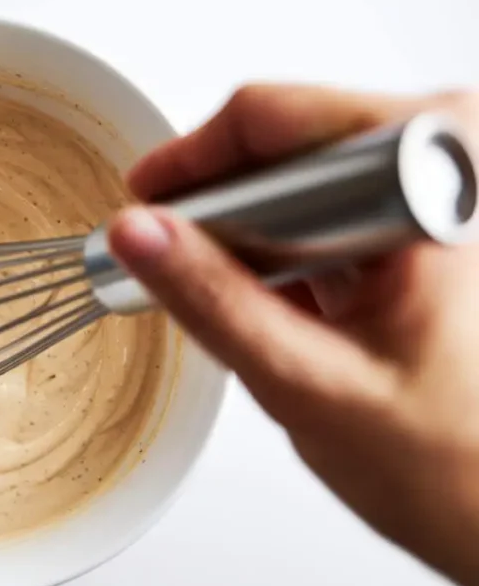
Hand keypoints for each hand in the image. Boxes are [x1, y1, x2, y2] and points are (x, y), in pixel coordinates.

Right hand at [109, 85, 478, 585]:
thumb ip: (213, 302)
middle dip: (224, 205)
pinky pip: (321, 209)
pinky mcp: (416, 230)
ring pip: (298, 174)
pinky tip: (281, 302)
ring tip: (250, 302)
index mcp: (438, 188)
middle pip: (287, 139)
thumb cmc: (451, 465)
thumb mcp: (305, 382)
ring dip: (249, 232)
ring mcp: (432, 200)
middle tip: (185, 265)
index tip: (145, 207)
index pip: (278, 121)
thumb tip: (138, 234)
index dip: (194, 163)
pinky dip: (279, 251)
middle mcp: (450, 171)